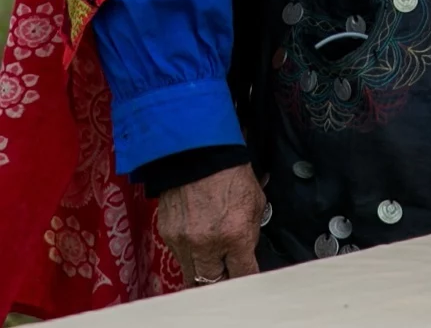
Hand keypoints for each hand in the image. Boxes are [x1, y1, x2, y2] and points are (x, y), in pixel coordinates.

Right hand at [157, 163, 262, 286]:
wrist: (198, 155)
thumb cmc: (231, 175)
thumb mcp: (256, 203)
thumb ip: (251, 233)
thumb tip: (246, 253)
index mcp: (235, 236)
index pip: (242, 275)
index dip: (247, 279)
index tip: (249, 279)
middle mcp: (207, 245)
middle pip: (212, 283)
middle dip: (222, 282)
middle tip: (227, 273)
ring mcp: (183, 242)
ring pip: (192, 274)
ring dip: (203, 272)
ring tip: (213, 261)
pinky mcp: (167, 236)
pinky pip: (179, 257)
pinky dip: (189, 255)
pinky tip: (198, 243)